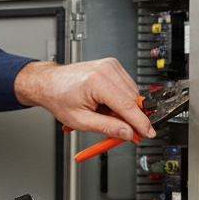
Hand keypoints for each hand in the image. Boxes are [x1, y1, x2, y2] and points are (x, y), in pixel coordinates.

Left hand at [14, 59, 154, 140]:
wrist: (49, 83)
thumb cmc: (59, 97)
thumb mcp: (81, 120)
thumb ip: (107, 128)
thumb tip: (128, 133)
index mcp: (97, 81)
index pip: (128, 106)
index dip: (141, 123)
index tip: (149, 133)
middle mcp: (107, 69)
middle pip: (133, 100)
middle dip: (130, 118)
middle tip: (120, 131)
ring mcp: (111, 65)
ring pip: (132, 94)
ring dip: (124, 109)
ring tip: (103, 113)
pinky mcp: (113, 66)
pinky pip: (127, 88)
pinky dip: (121, 100)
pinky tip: (106, 104)